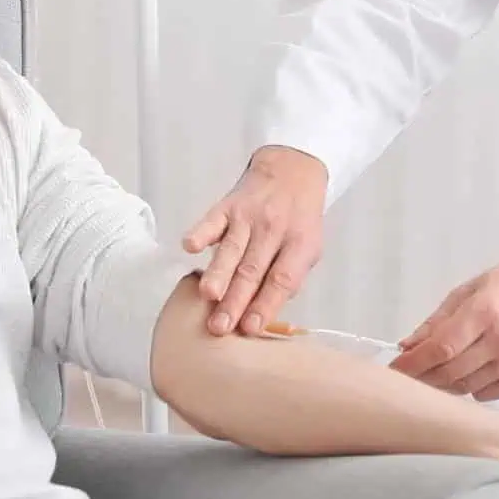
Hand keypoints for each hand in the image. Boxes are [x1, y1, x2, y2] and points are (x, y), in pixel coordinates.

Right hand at [183, 146, 327, 335]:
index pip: (282, 279)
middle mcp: (273, 230)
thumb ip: (288, 279)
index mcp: (299, 244)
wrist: (292, 170)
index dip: (266, 305)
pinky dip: (201, 232)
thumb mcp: (307, 249)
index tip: (250, 328)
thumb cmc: (298, 220)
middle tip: (220, 326)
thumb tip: (261, 314)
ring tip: (208, 296)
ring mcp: (248, 217)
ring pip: (231, 250)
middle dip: (235, 301)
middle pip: (252, 270)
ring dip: (218, 273)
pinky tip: (190, 246)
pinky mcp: (227, 206)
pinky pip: (212, 220)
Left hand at [390, 253, 498, 399]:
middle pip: (451, 372)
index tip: (395, 368)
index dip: (414, 362)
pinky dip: (470, 389)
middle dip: (423, 377)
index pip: (441, 347)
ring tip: (433, 375)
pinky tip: (466, 376)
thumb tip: (408, 345)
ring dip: (444, 384)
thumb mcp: (471, 288)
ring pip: (467, 387)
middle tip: (407, 376)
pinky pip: (488, 394)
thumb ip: (438, 319)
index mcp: (484, 312)